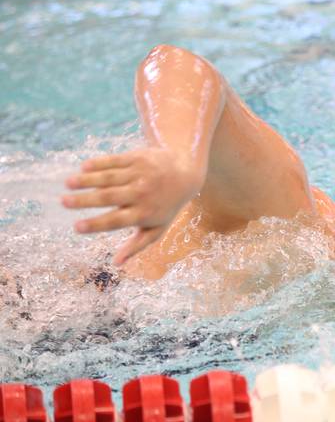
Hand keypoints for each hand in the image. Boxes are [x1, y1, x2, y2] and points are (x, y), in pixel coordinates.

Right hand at [62, 148, 202, 265]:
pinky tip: (83, 168)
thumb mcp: (157, 228)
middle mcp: (142, 193)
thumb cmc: (166, 206)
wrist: (185, 174)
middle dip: (84, 200)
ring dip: (86, 180)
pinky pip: (114, 161)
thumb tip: (117, 263)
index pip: (116, 221)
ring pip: (108, 177)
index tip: (76, 227)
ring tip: (68, 184)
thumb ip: (137, 245)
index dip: (96, 225)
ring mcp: (140, 174)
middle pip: (108, 197)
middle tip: (63, 202)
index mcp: (144, 213)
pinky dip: (98, 164)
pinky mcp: (138, 158)